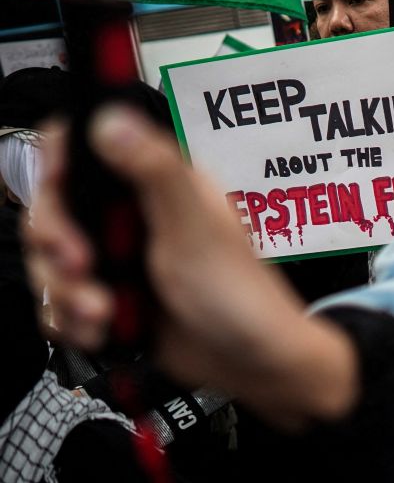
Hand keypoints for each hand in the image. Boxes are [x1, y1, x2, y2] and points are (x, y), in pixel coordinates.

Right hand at [24, 106, 357, 427]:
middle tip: (83, 265)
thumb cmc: (241, 294)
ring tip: (105, 310)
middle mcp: (131, 217)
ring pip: (50, 261)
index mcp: (155, 184)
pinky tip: (105, 329)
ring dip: (67, 292)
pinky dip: (74, 322)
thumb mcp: (196, 228)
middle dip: (56, 242)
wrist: (254, 364)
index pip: (83, 149)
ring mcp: (118, 259)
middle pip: (53, 208)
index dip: (58, 163)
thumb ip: (155, 171)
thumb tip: (112, 119)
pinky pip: (61, 304)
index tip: (57, 188)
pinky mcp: (110, 299)